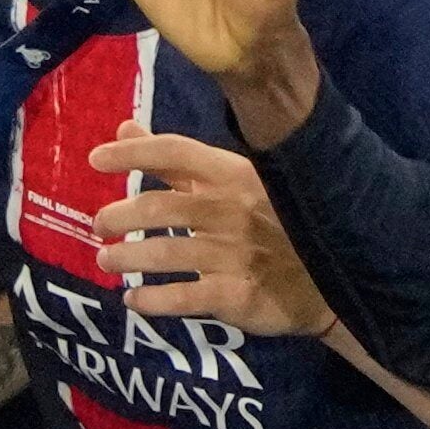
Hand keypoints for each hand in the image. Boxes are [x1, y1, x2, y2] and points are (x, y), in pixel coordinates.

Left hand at [86, 131, 327, 336]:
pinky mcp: (239, 295)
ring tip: (107, 261)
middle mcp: (233, 211)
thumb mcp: (230, 181)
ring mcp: (237, 255)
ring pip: (164, 253)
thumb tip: (124, 127)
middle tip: (99, 225)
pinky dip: (151, 300)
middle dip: (119, 216)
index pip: (177, 152)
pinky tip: (133, 300)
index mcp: (233, 175)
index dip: (133, 152)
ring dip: (125, 258)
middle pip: (159, 207)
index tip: (95, 158)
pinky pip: (183, 297)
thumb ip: (175, 160)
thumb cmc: (271, 221)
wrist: (333, 278)